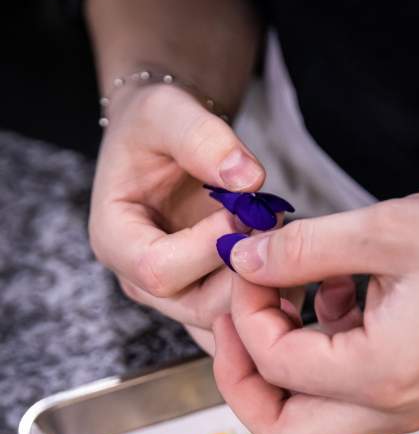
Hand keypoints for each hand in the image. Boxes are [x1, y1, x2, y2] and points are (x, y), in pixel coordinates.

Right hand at [89, 83, 264, 352]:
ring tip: (279, 233)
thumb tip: (248, 180)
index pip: (158, 269)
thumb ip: (202, 138)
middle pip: (197, 307)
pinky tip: (288, 261)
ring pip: (226, 322)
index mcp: (115, 240)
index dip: (208, 246)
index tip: (242, 209)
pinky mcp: (206, 301)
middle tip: (272, 222)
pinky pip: (242, 322)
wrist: (164, 143)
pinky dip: (272, 299)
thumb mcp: (166, 111)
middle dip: (245, 270)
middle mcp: (140, 281)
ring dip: (265, 286)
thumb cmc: (154, 126)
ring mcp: (176, 297)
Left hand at [213, 186, 418, 433]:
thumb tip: (244, 260)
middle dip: (241, 377)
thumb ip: (303, 248)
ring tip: (285, 294)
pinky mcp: (406, 390)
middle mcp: (390, 407)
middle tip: (231, 322)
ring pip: (306, 416)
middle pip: (281, 431)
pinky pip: (338, 390)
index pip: (275, 365)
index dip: (244, 314)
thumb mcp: (388, 229)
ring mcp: (400, 405)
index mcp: (382, 374)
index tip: (247, 267)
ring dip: (278, 360)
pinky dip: (316, 350)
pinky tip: (331, 293)